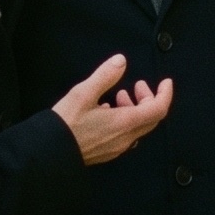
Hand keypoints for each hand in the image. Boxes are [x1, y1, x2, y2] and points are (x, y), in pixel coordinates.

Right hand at [53, 54, 173, 166]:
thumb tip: (121, 61)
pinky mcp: (107, 152)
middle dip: (148, 99)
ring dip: (135, 109)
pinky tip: (107, 111)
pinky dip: (125, 120)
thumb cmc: (66, 123)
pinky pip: (125, 135)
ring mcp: (117, 148)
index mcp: (125, 123)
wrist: (49, 153)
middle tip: (138, 86)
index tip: (165, 82)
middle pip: (150, 119)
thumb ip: (105, 76)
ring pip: (137, 127)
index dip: (165, 94)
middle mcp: (126, 138)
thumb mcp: (84, 93)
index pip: (159, 109)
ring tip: (120, 95)